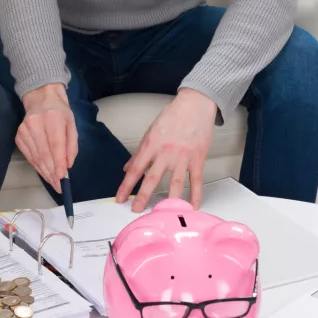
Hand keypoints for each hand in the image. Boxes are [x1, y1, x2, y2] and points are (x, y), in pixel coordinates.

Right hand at [16, 83, 78, 193]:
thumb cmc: (60, 113)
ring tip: (53, 183)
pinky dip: (37, 166)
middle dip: (52, 173)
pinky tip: (44, 173)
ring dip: (45, 172)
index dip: (58, 163)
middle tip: (59, 186)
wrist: (41, 99)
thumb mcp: (72, 125)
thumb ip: (71, 146)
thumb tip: (67, 165)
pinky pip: (29, 156)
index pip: (55, 145)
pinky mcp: (19, 136)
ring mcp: (24, 130)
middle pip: (44, 154)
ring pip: (35, 157)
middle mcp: (35, 123)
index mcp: (52, 118)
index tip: (61, 178)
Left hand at [116, 88, 216, 211]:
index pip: (135, 169)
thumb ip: (139, 152)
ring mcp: (183, 157)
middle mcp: (165, 153)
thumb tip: (127, 168)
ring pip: (175, 183)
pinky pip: (196, 180)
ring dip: (168, 200)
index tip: (119, 198)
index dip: (126, 186)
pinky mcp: (197, 158)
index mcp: (151, 145)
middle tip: (136, 210)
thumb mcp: (150, 132)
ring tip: (163, 213)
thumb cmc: (172, 116)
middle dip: (143, 196)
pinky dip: (195, 195)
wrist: (195, 105)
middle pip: (152, 179)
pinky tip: (192, 206)